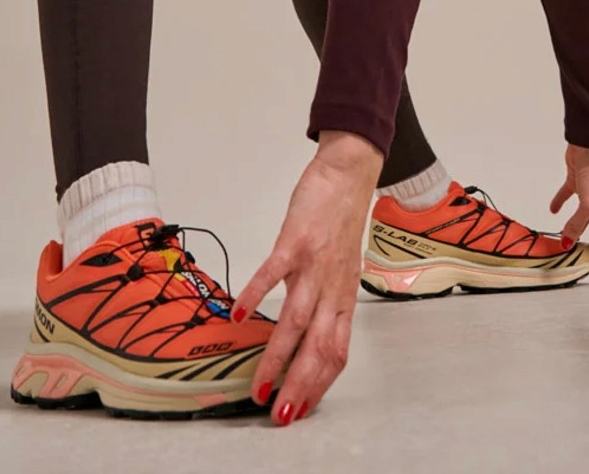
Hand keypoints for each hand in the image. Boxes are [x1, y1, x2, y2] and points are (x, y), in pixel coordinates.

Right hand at [230, 130, 382, 424]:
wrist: (348, 175)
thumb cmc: (341, 222)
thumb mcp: (342, 268)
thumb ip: (327, 299)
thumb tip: (308, 331)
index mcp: (343, 295)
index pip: (336, 351)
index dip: (319, 383)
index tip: (300, 407)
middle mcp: (332, 286)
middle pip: (318, 346)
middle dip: (298, 384)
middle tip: (278, 413)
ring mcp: (314, 264)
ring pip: (296, 320)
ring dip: (276, 357)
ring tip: (258, 384)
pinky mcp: (297, 240)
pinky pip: (275, 272)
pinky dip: (257, 293)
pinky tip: (240, 312)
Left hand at [549, 143, 588, 275]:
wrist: (588, 146)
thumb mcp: (588, 204)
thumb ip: (577, 224)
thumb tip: (567, 243)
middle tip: (585, 261)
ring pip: (583, 217)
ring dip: (576, 229)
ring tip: (568, 242)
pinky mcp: (577, 181)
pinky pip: (568, 196)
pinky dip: (560, 204)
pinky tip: (552, 210)